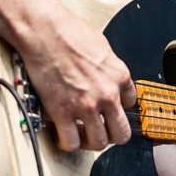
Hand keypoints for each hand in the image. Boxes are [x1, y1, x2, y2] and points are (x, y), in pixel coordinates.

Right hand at [13, 5, 135, 151]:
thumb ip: (109, 67)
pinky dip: (67, 143)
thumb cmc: (69, 32)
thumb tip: (107, 77)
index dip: (116, 107)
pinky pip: (70, 143)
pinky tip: (62, 134)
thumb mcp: (103, 47)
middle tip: (100, 130)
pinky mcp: (62, 112)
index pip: (130, 103)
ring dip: (90, 142)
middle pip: (122, 133)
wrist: (45, 31)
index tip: (106, 107)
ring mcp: (86, 105)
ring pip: (99, 143)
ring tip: (80, 134)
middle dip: (112, 134)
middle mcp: (107, 94)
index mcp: (120, 75)